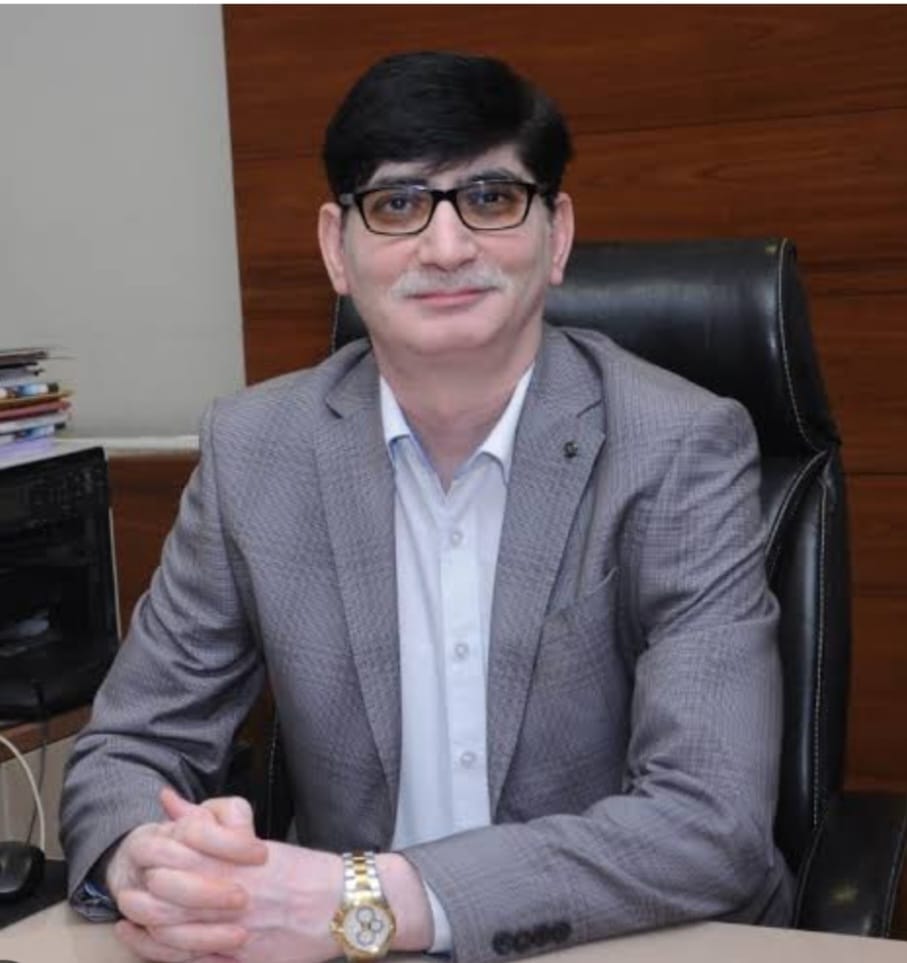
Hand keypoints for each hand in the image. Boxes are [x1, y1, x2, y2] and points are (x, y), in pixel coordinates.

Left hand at [112, 789, 342, 962]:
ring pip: (172, 935)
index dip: (149, 861)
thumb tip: (167, 799)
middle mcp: (230, 894)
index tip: (138, 860)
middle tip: (125, 895)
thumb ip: (205, 821)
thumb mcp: (254, 842)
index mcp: (233, 862)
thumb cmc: (302, 872)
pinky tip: (151, 949)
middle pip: (165, 899)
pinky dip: (165, 957)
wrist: (343, 905)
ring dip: (144, 932)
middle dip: (139, 899)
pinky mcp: (241, 958)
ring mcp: (234, 930)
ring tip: (127, 925)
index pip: (175, 858)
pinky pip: (194, 961)